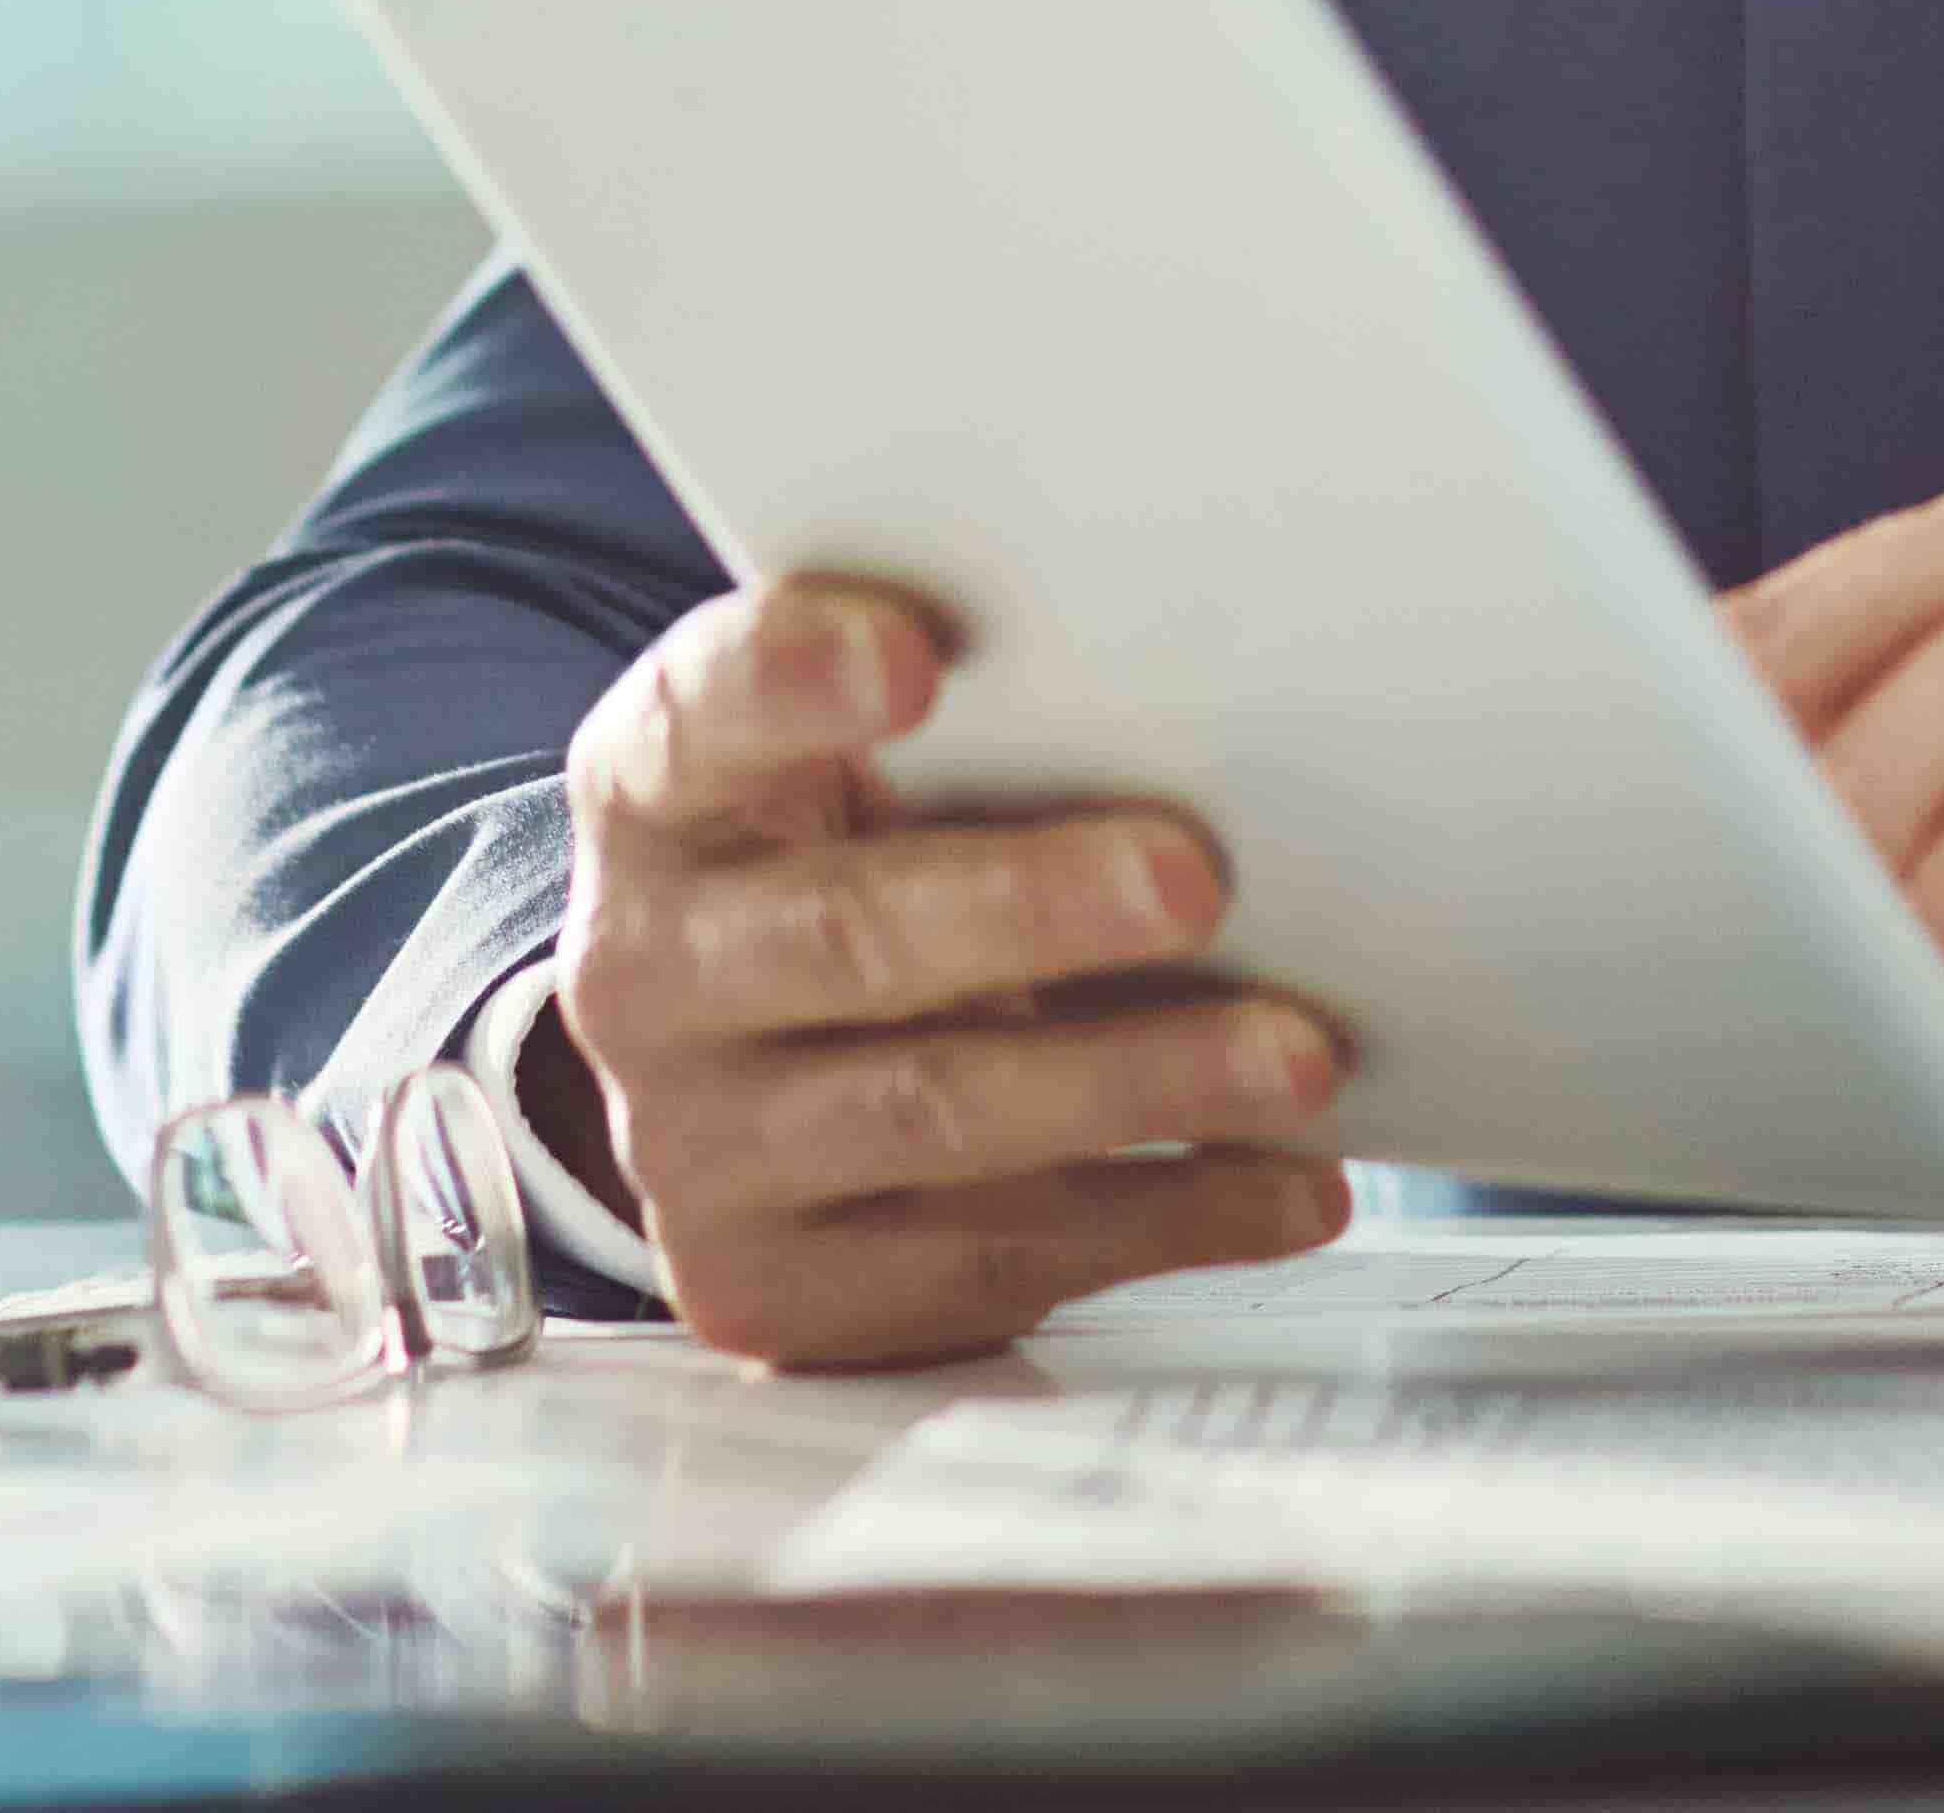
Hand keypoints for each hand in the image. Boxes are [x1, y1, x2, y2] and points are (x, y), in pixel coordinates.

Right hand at [538, 577, 1351, 1366]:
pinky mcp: (773, 1285)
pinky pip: (987, 1257)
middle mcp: (647, 975)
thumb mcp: (868, 772)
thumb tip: (1208, 686)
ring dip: (1136, 1082)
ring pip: (931, 1112)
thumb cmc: (859, 864)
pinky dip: (1164, 1217)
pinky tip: (1287, 1183)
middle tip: (1194, 880)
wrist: (740, 1079)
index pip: (699, 716)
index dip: (794, 679)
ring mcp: (696, 1148)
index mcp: (659, 799)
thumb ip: (978, 720)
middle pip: (843, 934)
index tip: (915, 658)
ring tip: (1296, 1058)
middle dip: (1029, 907)